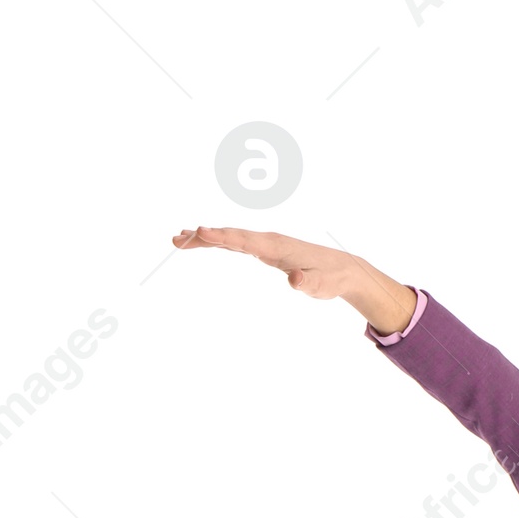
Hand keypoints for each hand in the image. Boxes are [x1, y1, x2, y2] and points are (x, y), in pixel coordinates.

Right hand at [170, 227, 417, 334]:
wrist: (341, 269)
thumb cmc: (330, 278)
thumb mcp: (320, 286)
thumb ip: (306, 283)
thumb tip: (294, 279)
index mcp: (276, 246)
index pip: (243, 240)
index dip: (221, 236)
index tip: (200, 231)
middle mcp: (268, 241)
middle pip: (230, 236)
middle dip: (203, 237)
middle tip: (177, 239)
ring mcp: (265, 244)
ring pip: (230, 238)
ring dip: (205, 238)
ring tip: (179, 240)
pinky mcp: (266, 250)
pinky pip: (236, 243)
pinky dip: (218, 242)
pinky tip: (204, 243)